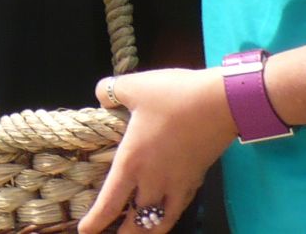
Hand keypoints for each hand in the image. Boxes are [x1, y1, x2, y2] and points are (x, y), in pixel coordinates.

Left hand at [77, 69, 234, 232]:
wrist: (221, 103)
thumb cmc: (172, 96)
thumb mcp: (131, 86)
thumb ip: (110, 92)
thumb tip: (102, 98)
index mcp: (132, 162)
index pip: (110, 202)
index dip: (96, 220)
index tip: (85, 231)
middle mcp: (154, 180)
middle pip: (138, 222)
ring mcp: (178, 183)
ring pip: (162, 221)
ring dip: (148, 232)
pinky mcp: (197, 179)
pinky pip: (179, 206)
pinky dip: (168, 216)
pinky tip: (165, 212)